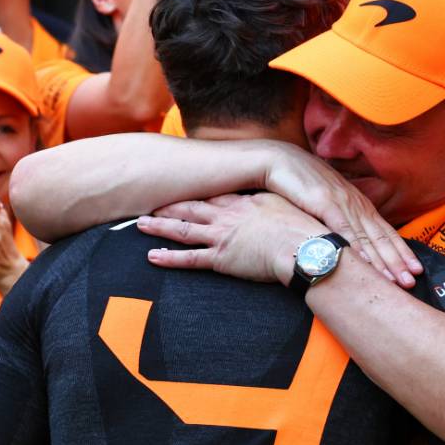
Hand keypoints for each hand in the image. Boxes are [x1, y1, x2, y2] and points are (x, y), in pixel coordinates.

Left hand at [139, 193, 331, 285]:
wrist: (304, 246)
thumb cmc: (302, 227)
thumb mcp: (288, 206)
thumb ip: (274, 202)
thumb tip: (275, 199)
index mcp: (243, 203)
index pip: (212, 193)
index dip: (194, 189)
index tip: (180, 185)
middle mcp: (227, 216)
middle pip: (191, 207)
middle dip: (169, 203)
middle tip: (150, 200)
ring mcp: (221, 236)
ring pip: (183, 229)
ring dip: (160, 226)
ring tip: (140, 223)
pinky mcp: (221, 259)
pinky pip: (189, 259)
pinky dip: (169, 258)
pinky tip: (152, 257)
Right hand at [261, 143, 421, 285]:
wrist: (279, 160)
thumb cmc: (301, 182)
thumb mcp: (326, 202)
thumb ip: (340, 217)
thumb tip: (349, 239)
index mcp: (357, 202)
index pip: (384, 231)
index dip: (401, 252)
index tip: (415, 270)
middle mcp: (355, 203)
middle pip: (381, 237)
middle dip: (397, 261)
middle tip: (411, 282)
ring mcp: (342, 202)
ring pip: (366, 237)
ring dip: (381, 260)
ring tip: (393, 280)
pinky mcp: (325, 203)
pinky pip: (343, 229)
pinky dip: (355, 247)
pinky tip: (364, 262)